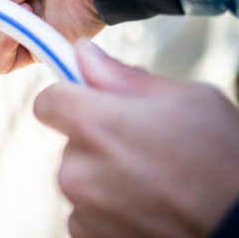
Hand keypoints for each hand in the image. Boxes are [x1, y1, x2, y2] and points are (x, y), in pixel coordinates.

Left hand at [35, 39, 238, 237]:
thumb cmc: (226, 166)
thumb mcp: (188, 101)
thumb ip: (123, 77)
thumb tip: (85, 55)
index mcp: (95, 125)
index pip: (47, 101)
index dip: (70, 98)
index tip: (89, 102)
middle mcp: (78, 170)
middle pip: (70, 142)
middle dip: (98, 141)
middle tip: (145, 148)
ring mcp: (83, 209)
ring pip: (80, 177)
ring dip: (104, 178)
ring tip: (153, 182)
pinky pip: (86, 212)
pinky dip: (108, 210)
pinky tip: (146, 207)